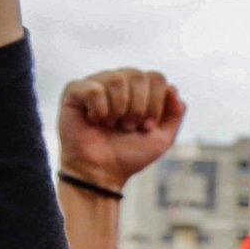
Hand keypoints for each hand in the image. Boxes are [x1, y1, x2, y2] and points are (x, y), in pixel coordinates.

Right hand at [59, 69, 186, 193]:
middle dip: (139, 108)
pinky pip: (93, 89)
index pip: (156, 78)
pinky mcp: (75, 91)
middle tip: (128, 128)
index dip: (156, 104)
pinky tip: (94, 121)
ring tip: (111, 125)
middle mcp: (118, 82)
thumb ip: (174, 113)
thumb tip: (173, 88)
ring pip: (117, 79)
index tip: (147, 127)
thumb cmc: (129, 155)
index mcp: (139, 89)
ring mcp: (96, 84)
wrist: (102, 172)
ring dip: (119, 110)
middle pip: (139, 75)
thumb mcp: (162, 138)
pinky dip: (99, 110)